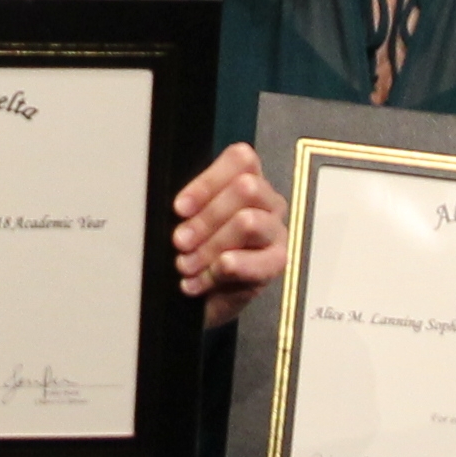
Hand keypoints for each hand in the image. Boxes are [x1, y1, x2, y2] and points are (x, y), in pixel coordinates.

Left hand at [173, 145, 283, 325]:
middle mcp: (267, 201)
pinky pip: (258, 261)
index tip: (179, 209)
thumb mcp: (187, 223)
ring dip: (211, 246)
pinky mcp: (277, 262)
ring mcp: (275, 231)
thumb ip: (189, 208)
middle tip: (180, 241)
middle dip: (206, 218)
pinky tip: (202, 281)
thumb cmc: (195, 251)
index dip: (208, 183)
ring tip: (187, 265)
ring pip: (249, 221)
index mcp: (247, 178)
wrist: (202, 297)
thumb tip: (180, 208)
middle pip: (246, 188)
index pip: (241, 159)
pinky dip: (225, 271)